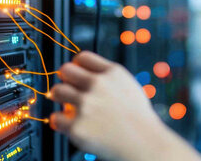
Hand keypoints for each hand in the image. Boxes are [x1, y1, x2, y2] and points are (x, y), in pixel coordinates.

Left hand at [48, 51, 200, 160]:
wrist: (144, 144)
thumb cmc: (138, 118)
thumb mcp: (129, 86)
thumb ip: (107, 77)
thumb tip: (82, 73)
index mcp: (112, 72)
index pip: (82, 57)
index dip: (77, 66)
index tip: (76, 75)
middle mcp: (98, 85)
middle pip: (65, 70)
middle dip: (65, 79)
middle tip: (69, 90)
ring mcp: (86, 105)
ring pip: (56, 91)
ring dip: (60, 98)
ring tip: (69, 106)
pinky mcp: (77, 127)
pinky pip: (56, 118)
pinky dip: (60, 122)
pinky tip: (69, 124)